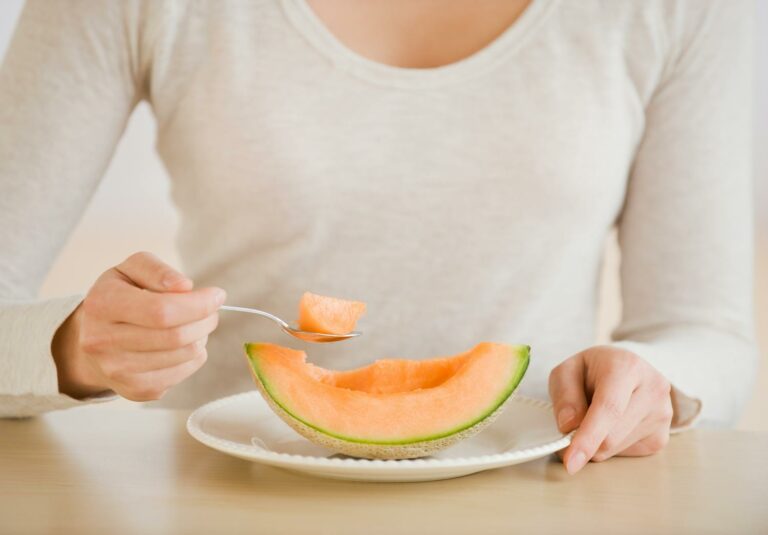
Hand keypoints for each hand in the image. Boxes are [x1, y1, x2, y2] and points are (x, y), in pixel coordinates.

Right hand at [52, 252, 225, 400]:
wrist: (93, 336)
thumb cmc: (121, 296)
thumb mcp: (132, 269)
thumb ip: (158, 271)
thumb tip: (185, 286)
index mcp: (102, 304)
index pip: (161, 311)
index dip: (198, 304)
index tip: (217, 295)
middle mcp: (102, 341)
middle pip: (175, 336)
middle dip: (205, 320)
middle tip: (211, 310)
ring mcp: (117, 371)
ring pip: (184, 355)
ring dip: (201, 336)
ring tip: (194, 324)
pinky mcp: (135, 390)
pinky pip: (183, 372)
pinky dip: (194, 356)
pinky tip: (183, 344)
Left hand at [548, 346, 672, 473]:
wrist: (625, 369)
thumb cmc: (593, 370)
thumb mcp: (567, 371)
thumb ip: (564, 395)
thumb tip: (569, 427)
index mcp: (628, 367)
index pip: (609, 408)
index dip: (588, 437)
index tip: (571, 462)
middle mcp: (652, 389)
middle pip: (611, 435)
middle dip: (583, 441)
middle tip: (568, 430)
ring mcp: (662, 414)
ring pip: (615, 448)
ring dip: (595, 442)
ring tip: (596, 415)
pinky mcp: (661, 436)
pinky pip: (625, 454)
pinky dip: (609, 446)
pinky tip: (611, 424)